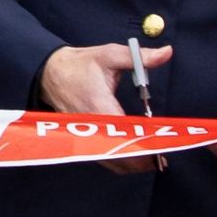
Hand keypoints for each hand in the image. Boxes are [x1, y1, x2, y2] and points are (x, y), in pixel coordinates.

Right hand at [39, 41, 174, 173]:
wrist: (50, 74)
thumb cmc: (79, 65)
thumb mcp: (110, 55)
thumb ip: (140, 57)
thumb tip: (166, 53)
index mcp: (100, 107)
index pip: (127, 135)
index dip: (147, 144)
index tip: (164, 145)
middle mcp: (93, 128)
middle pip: (123, 157)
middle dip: (146, 159)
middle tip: (166, 155)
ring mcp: (88, 137)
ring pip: (115, 163)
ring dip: (136, 164)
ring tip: (156, 158)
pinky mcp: (86, 141)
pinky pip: (107, 160)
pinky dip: (124, 162)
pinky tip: (138, 156)